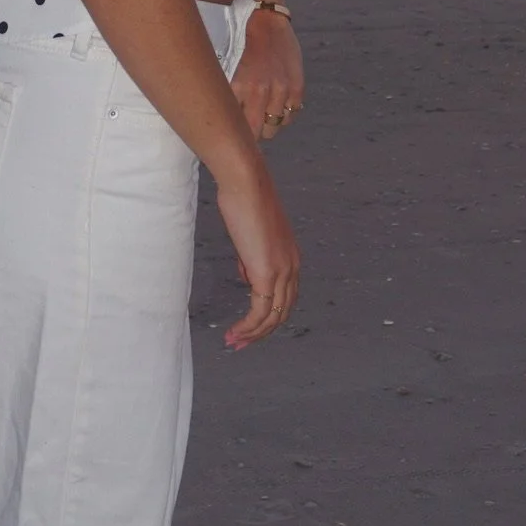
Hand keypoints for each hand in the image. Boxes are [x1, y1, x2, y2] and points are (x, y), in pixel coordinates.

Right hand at [215, 156, 299, 349]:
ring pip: (272, 317)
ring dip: (253, 334)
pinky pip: (259, 312)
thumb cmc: (245, 198)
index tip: (249, 325)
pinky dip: (248, 327)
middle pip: (282, 312)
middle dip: (261, 332)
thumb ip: (252, 256)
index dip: (268, 314)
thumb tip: (247, 273)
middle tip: (240, 342)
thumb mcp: (252, 234)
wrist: (246, 182)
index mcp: (291, 257)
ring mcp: (281, 271)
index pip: (285, 297)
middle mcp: (292, 267)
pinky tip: (234, 333)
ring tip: (234, 342)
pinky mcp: (266, 273)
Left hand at [231, 6, 304, 142]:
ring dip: (267, 123)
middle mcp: (260, 92)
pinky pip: (291, 115)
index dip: (234, 134)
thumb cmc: (238, 40)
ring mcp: (281, 90)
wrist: (264, 17)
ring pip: (275, 126)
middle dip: (250, 134)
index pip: (237, 128)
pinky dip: (284, 114)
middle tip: (245, 125)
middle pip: (257, 134)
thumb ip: (227, 94)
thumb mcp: (225, 68)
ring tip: (261, 111)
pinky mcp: (296, 86)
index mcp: (238, 87)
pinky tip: (276, 103)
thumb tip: (223, 118)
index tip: (231, 134)